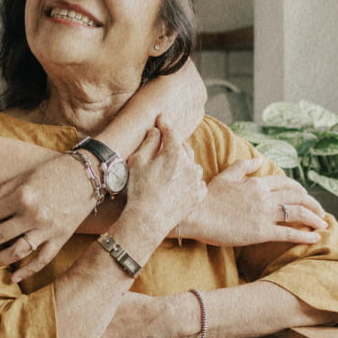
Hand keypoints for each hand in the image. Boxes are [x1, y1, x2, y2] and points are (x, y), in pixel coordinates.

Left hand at [0, 153, 93, 280]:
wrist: (90, 174)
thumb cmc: (55, 171)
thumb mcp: (24, 177)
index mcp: (22, 197)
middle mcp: (33, 215)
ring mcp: (48, 229)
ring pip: (16, 252)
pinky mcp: (62, 238)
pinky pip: (42, 259)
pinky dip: (27, 270)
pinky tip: (12, 277)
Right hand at [119, 117, 205, 243]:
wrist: (149, 219)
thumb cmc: (140, 190)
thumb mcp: (138, 162)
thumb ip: (149, 143)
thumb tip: (156, 131)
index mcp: (174, 152)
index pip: (170, 131)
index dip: (164, 123)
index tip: (161, 118)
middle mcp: (190, 163)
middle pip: (182, 147)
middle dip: (172, 145)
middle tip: (161, 147)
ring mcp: (196, 180)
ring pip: (190, 164)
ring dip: (181, 163)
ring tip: (168, 171)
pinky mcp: (199, 194)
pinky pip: (196, 181)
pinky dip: (188, 180)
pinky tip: (177, 185)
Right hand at [176, 158, 327, 246]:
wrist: (196, 215)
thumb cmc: (207, 197)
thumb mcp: (225, 176)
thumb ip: (243, 167)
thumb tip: (258, 161)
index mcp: (257, 183)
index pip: (286, 183)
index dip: (299, 190)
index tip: (305, 196)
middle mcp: (265, 197)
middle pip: (297, 197)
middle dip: (312, 204)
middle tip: (320, 211)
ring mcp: (264, 214)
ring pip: (297, 213)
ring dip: (314, 219)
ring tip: (323, 225)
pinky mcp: (261, 232)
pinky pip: (289, 233)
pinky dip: (305, 235)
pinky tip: (315, 238)